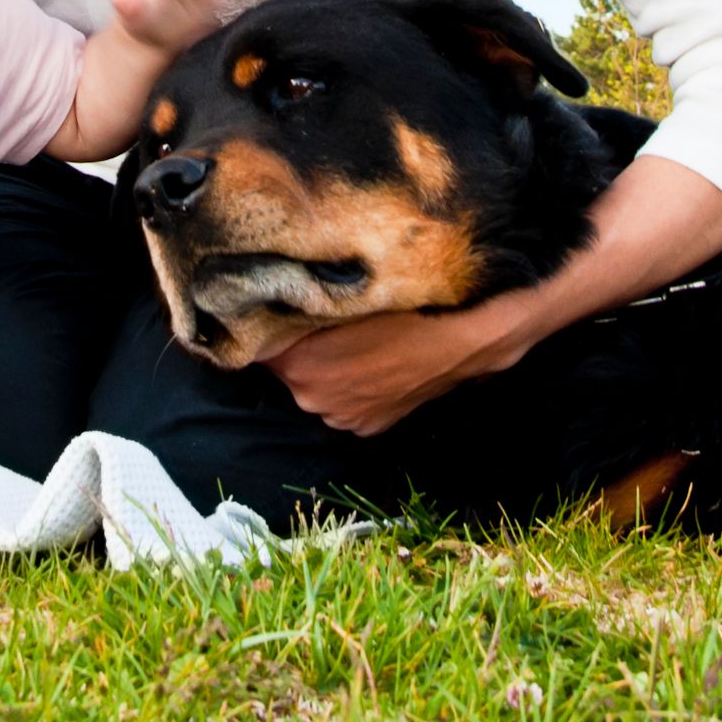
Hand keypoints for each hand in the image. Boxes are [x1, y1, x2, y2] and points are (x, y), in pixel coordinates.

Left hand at [266, 293, 541, 436]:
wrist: (464, 337)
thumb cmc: (406, 306)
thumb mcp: (344, 294)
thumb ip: (300, 304)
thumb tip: (270, 298)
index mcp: (298, 365)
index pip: (257, 347)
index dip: (264, 325)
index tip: (272, 308)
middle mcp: (311, 400)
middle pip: (287, 368)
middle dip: (297, 346)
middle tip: (320, 317)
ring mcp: (341, 418)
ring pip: (316, 386)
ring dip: (325, 368)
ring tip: (354, 339)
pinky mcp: (367, 428)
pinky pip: (344, 401)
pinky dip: (351, 385)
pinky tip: (373, 361)